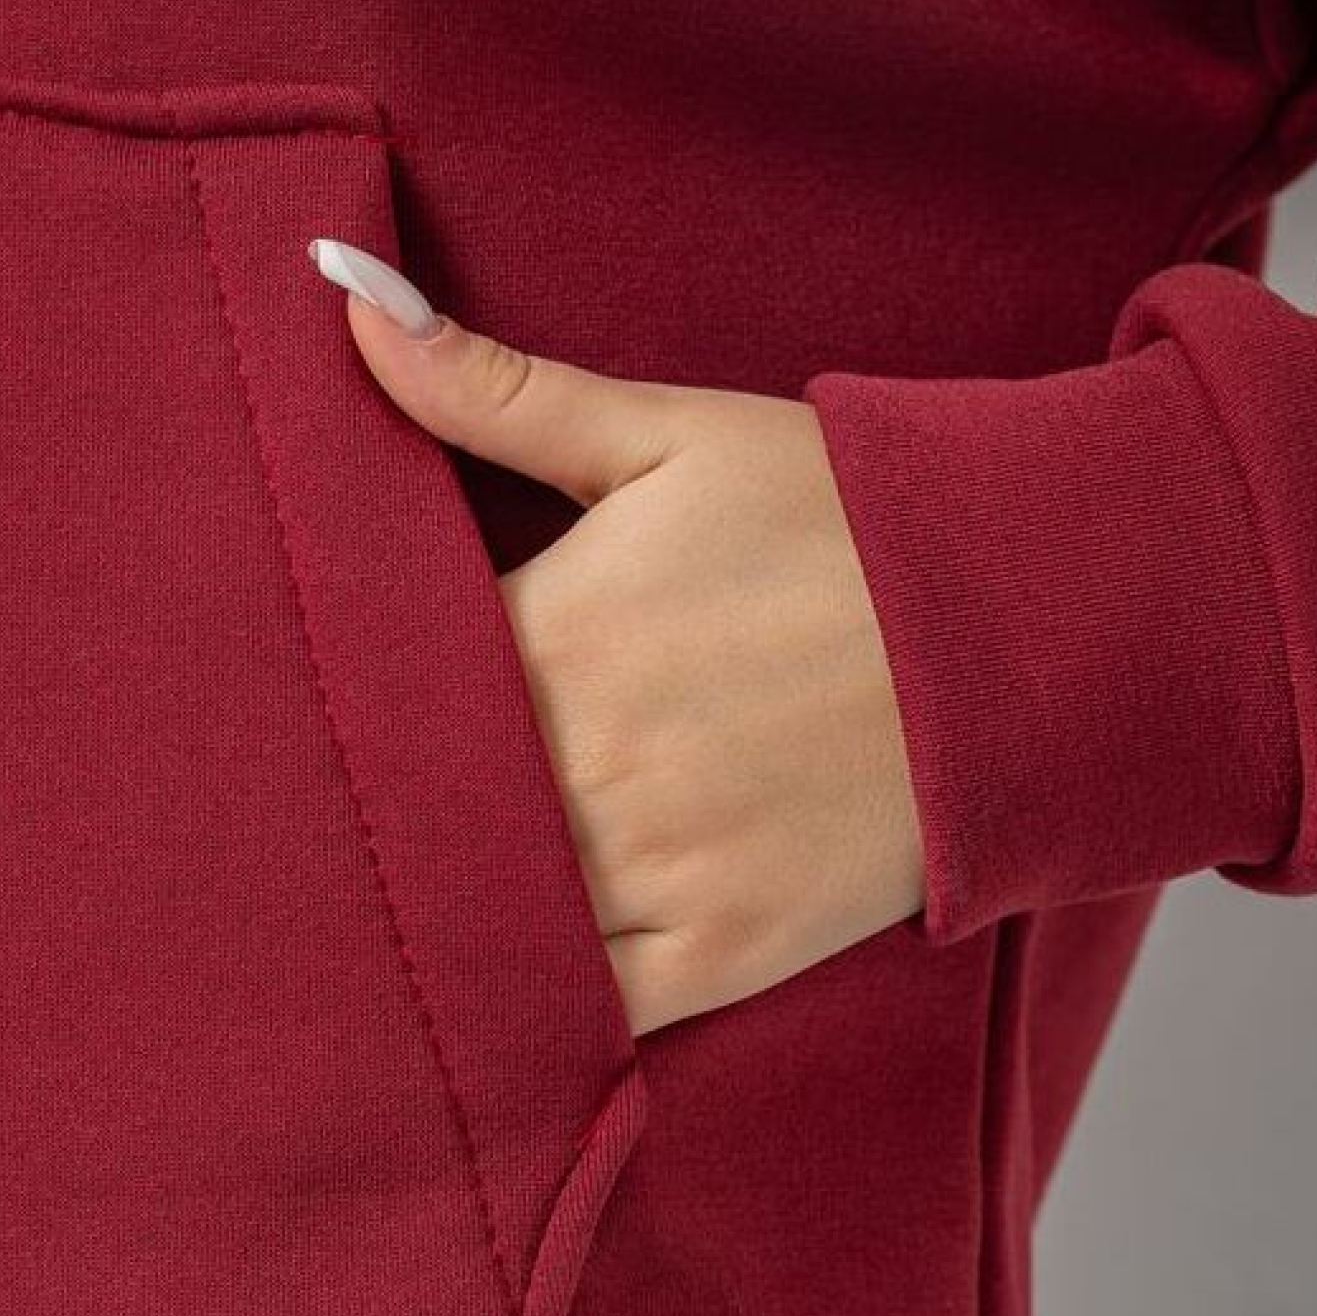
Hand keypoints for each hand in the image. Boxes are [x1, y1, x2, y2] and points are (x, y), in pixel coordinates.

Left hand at [311, 241, 928, 1037]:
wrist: (1033, 624)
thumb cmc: (845, 518)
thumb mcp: (668, 435)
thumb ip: (494, 389)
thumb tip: (340, 302)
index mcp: (556, 635)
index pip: (385, 695)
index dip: (339, 709)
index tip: (283, 717)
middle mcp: (591, 768)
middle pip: (421, 818)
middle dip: (369, 819)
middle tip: (287, 835)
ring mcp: (658, 872)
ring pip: (488, 924)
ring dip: (435, 918)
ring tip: (363, 920)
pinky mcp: (723, 953)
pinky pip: (583, 1013)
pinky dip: (528, 1010)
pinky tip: (479, 1001)